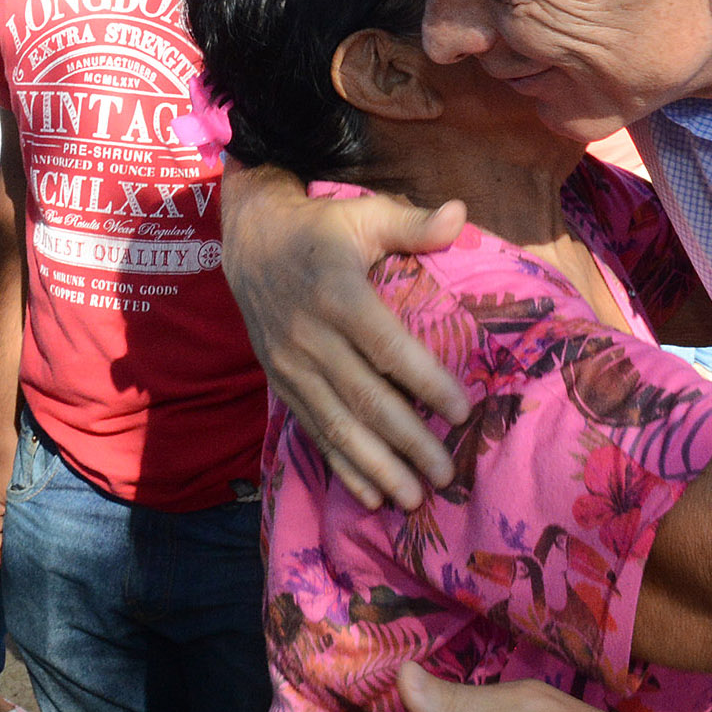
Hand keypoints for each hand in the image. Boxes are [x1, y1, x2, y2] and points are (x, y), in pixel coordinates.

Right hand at [220, 161, 468, 509]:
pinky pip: (312, 430)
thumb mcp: (364, 214)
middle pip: (365, 397)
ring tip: (413, 497)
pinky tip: (369, 494)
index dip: (425, 381)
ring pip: (337, 424)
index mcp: (337, 293)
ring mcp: (291, 364)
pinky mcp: (280, 381)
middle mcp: (310, 335)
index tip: (461, 411)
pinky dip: (341, 465)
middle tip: (447, 474)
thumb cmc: (320, 228)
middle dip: (407, 441)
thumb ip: (412, 224)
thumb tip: (460, 213)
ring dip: (376, 466)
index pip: (386, 346)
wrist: (249, 238)